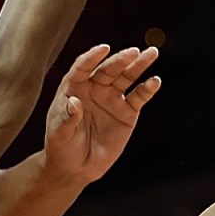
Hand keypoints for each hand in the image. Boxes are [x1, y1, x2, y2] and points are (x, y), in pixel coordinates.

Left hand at [41, 43, 159, 184]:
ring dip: (139, 65)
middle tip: (134, 52)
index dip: (92, 57)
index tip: (103, 48)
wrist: (77, 167)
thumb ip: (67, 118)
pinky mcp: (127, 112)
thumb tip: (74, 102)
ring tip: (151, 53)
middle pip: (108, 69)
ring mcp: (112, 98)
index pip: (82, 67)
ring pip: (126, 77)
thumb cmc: (62, 146)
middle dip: (121, 59)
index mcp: (73, 87)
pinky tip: (155, 81)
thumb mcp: (59, 133)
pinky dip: (147, 89)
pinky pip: (139, 97)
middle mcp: (94, 88)